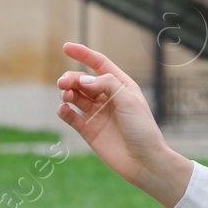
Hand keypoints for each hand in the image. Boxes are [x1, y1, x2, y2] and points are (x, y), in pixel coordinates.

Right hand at [56, 41, 192, 207]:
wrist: (144, 161)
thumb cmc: (142, 128)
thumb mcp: (128, 100)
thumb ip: (106, 84)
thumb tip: (83, 78)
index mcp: (121, 85)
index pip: (99, 64)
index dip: (83, 54)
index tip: (66, 46)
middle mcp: (107, 97)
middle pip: (83, 80)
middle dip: (72, 78)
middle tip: (64, 83)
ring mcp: (97, 114)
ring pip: (75, 96)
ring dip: (68, 93)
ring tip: (66, 95)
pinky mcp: (88, 131)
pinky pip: (71, 117)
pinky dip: (64, 111)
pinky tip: (63, 109)